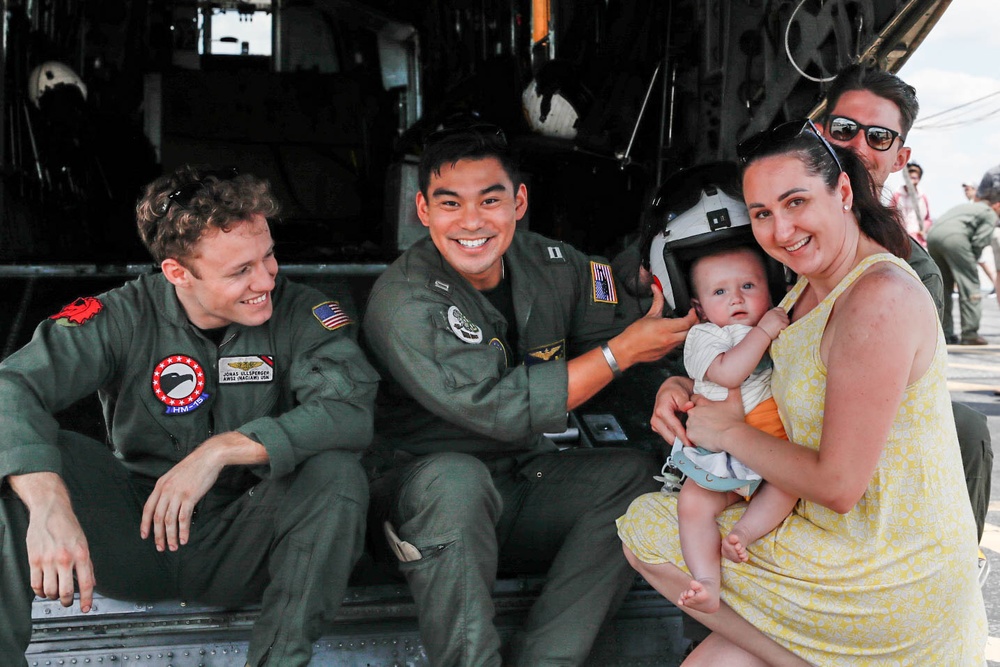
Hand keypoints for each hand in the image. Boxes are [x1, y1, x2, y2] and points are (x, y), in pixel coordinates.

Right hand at [9, 472, 94, 611]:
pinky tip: (43, 589)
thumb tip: (91, 582)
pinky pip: (36, 584)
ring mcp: (48, 560)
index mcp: (81, 554)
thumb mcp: (84, 543)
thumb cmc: (67, 526)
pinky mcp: (34, 560)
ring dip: (53, 597)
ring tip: (55, 593)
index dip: (87, 599)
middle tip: (68, 602)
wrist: (50, 511)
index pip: (87, 583)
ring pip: (50, 591)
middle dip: (68, 602)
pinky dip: (40, 591)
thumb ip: (87, 564)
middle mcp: (65, 559)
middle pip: (66, 592)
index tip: (86, 608)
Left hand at [140, 432, 266, 550]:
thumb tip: (168, 505)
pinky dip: (183, 531)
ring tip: (173, 547)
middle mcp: (166, 490)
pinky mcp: (190, 497)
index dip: (145, 524)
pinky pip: (183, 518)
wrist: (209, 457)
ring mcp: (177, 494)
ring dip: (171, 536)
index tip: (145, 536)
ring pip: (169, 520)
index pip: (148, 508)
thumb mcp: (175, 475)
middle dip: (158, 535)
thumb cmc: (195, 466)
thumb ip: (169, 489)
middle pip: (157, 518)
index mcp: (160, 485)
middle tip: (160, 547)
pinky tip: (184, 539)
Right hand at [616, 285, 698, 367]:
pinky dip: (680, 339)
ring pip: (686, 339)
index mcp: (664, 328)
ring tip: (686, 325)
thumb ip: (657, 301)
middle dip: (694, 323)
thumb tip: (657, 289)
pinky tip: (677, 334)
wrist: (627, 349)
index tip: (692, 311)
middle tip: (693, 317)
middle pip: (691, 331)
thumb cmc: (634, 334)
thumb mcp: (648, 315)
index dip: (693, 315)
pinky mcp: (666, 353)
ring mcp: (668, 348)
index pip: (687, 322)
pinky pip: (678, 345)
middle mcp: (669, 339)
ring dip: (688, 331)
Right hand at [650, 376, 694, 445]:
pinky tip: (685, 434)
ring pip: (669, 439)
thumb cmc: (674, 391)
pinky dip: (677, 437)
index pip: (674, 428)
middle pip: (670, 437)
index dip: (683, 437)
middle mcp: (656, 419)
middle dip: (682, 441)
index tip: (691, 443)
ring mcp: (656, 424)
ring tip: (691, 439)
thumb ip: (684, 401)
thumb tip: (688, 407)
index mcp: (661, 411)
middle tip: (695, 443)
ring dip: (679, 440)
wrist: (669, 390)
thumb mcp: (680, 393)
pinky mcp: (658, 427)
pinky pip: (668, 436)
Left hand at [685, 388, 744, 452]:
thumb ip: (733, 388)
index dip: (699, 403)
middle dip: (698, 416)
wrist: (732, 436)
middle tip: (710, 422)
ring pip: (691, 424)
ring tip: (709, 430)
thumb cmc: (734, 419)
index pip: (694, 399)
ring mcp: (691, 424)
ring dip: (697, 426)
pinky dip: (697, 437)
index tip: (706, 408)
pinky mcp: (690, 435)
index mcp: (702, 403)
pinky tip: (706, 437)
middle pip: (692, 412)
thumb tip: (733, 380)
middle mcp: (693, 412)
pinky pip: (691, 435)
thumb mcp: (735, 400)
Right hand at [757, 307, 788, 339]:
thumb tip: (781, 316)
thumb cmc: (763, 328)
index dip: (782, 314)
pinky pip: (786, 326)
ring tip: (777, 328)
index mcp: (771, 311)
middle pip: (785, 315)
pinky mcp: (781, 323)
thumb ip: (773, 315)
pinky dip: (783, 329)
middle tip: (778, 326)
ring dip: (784, 325)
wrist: (761, 334)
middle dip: (783, 320)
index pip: (781, 309)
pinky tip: (778, 331)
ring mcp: (779, 318)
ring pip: (787, 321)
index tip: (780, 319)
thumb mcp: (767, 318)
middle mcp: (775, 313)